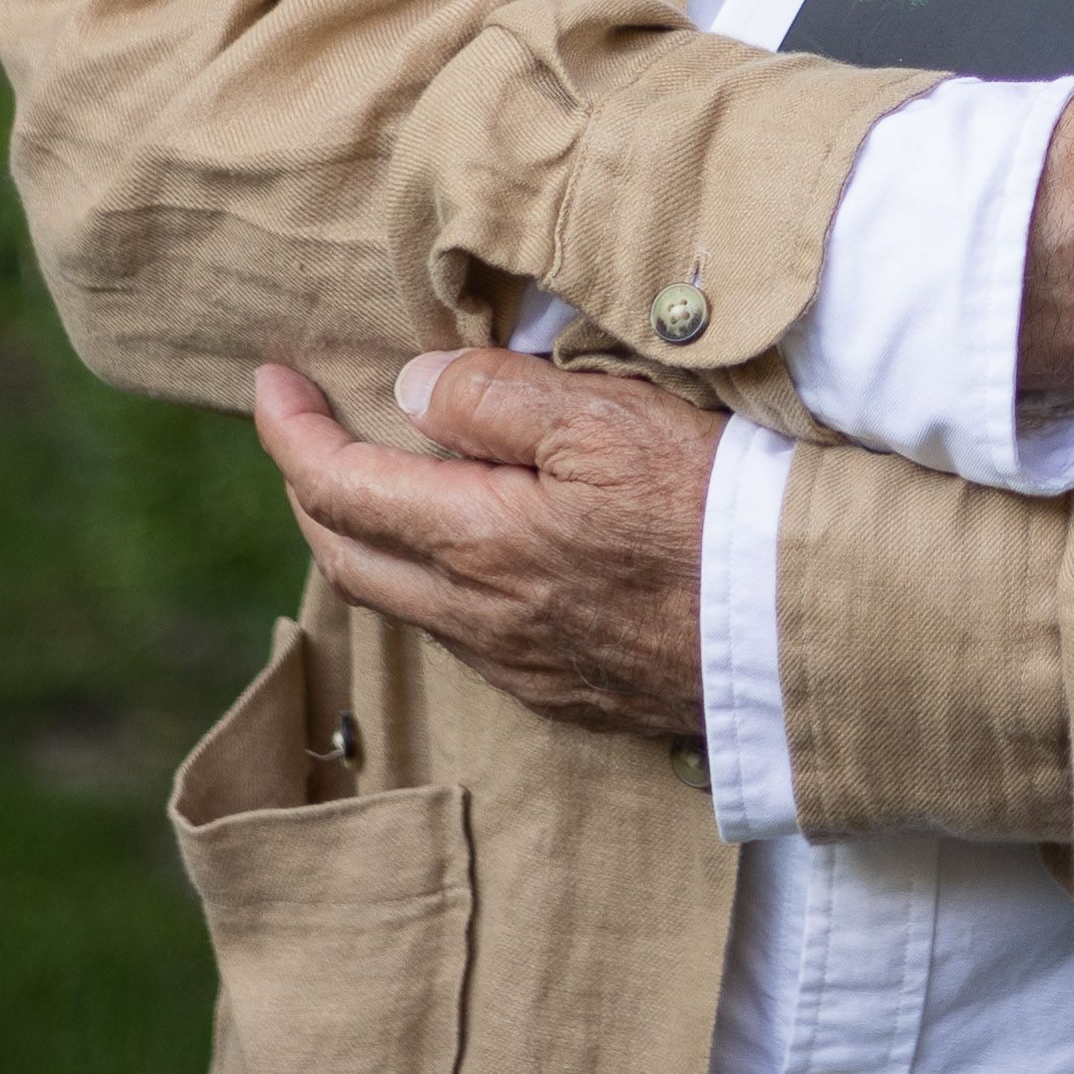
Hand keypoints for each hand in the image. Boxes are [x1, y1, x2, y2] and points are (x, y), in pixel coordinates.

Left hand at [249, 351, 717, 741]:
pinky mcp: (566, 694)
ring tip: (377, 479)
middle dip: (308, 488)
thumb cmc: (715, 509)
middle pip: (347, 557)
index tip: (270, 380)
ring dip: (368, 539)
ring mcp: (521, 666)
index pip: (337, 485)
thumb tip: (409, 393)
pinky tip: (468, 551)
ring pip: (404, 603)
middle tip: (306, 427)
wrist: (803, 629)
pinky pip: (463, 639)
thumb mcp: (606, 419)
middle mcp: (480, 618)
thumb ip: (493, 397)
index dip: (288, 430)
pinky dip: (433, 583)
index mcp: (477, 541)